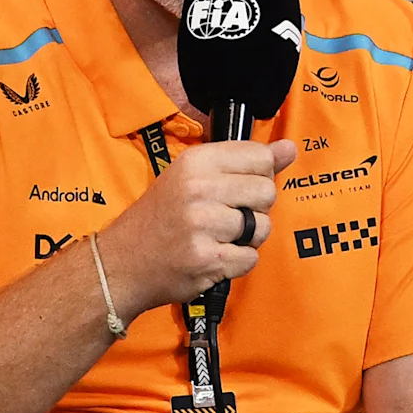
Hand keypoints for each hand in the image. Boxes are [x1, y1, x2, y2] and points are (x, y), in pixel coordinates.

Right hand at [95, 138, 296, 316]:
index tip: (236, 188)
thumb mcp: (193, 177)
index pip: (260, 157)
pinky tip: (212, 257)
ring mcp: (202, 225)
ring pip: (262, 227)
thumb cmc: (160, 218)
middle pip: (267, 192)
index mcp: (196, 161)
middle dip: (254, 209)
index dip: (257, 176)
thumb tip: (290, 149)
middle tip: (224, 217)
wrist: (122, 263)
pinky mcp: (207, 259)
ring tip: (217, 238)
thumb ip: (244, 162)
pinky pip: (250, 258)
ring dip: (246, 238)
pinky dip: (236, 263)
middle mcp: (199, 188)